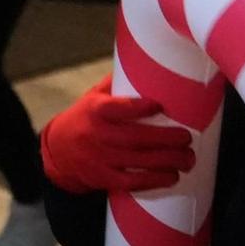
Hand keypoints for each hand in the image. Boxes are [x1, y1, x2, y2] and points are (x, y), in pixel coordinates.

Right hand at [40, 74, 197, 193]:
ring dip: (166, 161)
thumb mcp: (93, 96)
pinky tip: (171, 177)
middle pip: (135, 138)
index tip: (160, 105)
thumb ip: (118, 84)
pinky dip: (153, 180)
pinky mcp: (102, 178)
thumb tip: (148, 63)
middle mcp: (97, 135)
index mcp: (96, 110)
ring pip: (137, 161)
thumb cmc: (84, 118)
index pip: (117, 108)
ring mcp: (99, 159)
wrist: (56, 151)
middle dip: (166, 139)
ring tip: (188, 159)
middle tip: (187, 138)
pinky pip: (130, 181)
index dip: (139, 108)